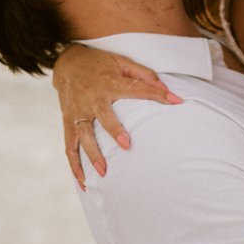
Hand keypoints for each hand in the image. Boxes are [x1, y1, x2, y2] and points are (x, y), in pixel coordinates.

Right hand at [52, 45, 181, 187]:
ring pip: (83, 135)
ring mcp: (78, 112)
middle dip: (113, 130)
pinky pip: (69, 146)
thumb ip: (143, 74)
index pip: (136, 88)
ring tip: (104, 172)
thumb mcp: (121, 61)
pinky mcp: (68, 122)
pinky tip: (83, 181)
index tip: (176, 101)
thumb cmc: (99, 63)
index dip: (157, 94)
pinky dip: (75, 165)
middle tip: (126, 145)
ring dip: (92, 154)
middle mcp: (92, 98)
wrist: (66, 63)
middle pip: (103, 116)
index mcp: (109, 83)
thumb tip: (165, 86)